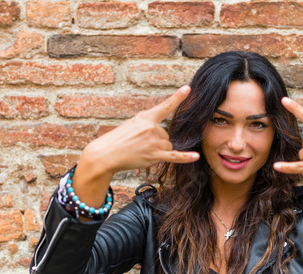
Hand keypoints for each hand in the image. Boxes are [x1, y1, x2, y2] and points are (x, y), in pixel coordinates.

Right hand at [82, 85, 199, 174]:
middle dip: (156, 141)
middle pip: (166, 135)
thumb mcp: (132, 124)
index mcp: (146, 117)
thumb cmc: (118, 140)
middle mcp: (152, 127)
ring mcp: (153, 141)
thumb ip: (148, 124)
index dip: (178, 97)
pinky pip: (174, 156)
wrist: (106, 154)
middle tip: (139, 144)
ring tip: (141, 151)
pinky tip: (196, 156)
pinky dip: (186, 157)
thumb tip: (162, 134)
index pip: (165, 106)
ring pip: (168, 146)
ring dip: (158, 151)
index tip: (188, 88)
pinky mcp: (154, 155)